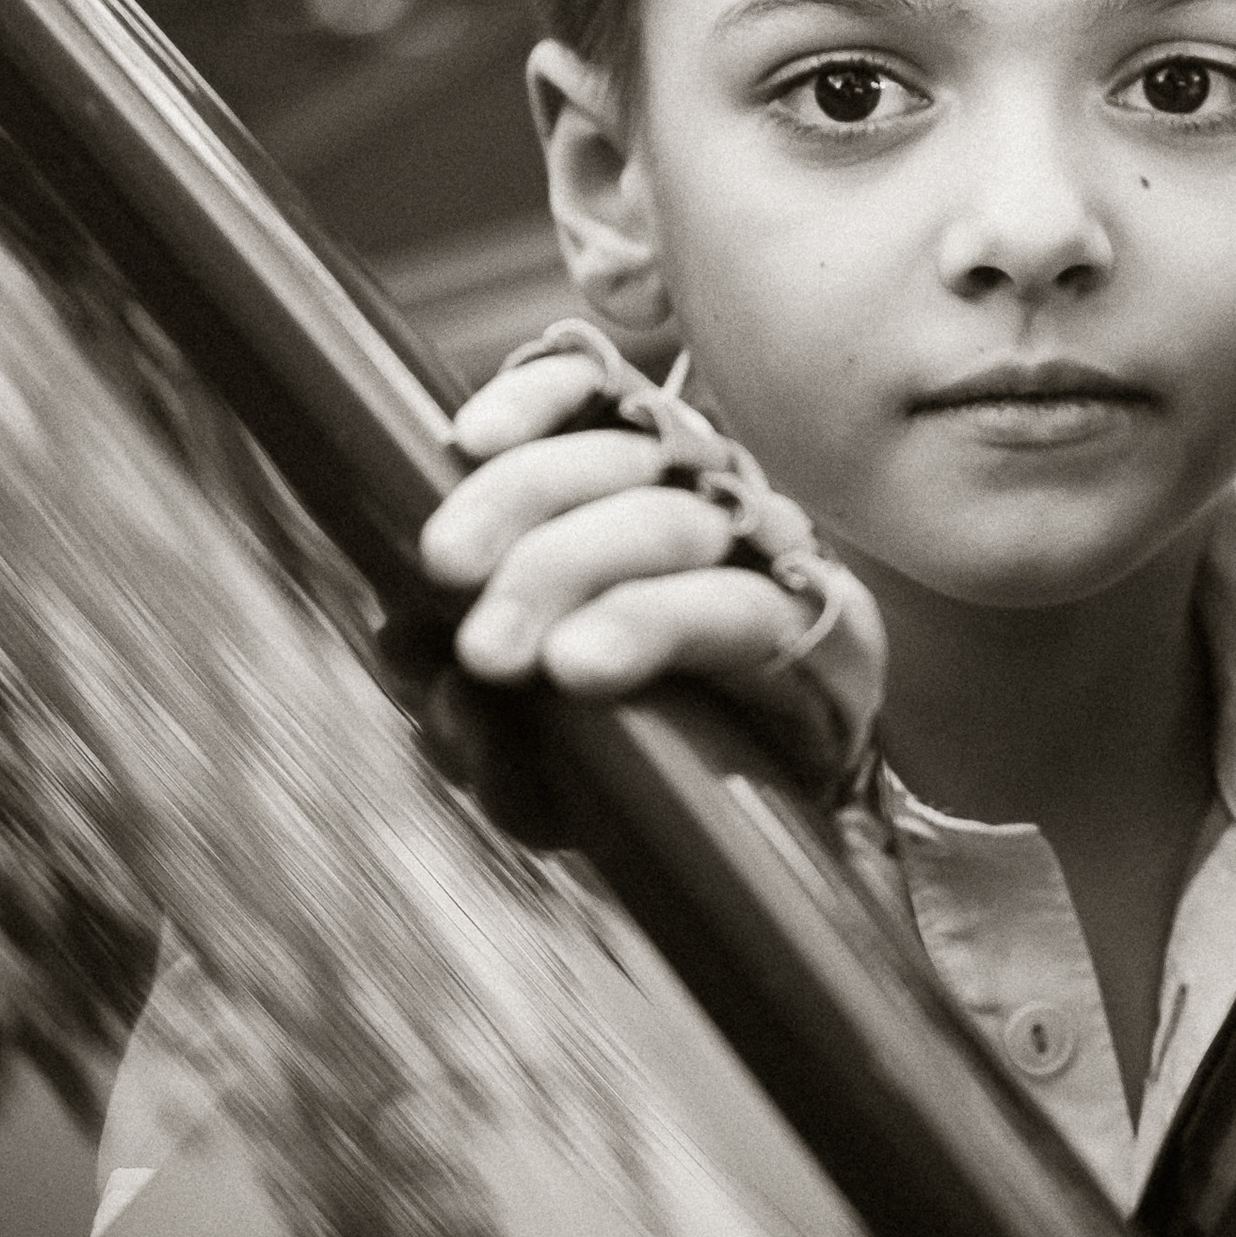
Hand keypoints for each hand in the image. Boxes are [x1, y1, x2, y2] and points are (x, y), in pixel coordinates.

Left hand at [417, 341, 885, 781]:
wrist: (778, 842)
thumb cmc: (643, 757)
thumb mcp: (531, 731)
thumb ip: (468, 688)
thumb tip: (404, 647)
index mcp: (650, 484)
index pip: (601, 394)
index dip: (537, 399)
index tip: (464, 440)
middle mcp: (716, 498)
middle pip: (625, 453)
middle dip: (525, 499)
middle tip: (446, 569)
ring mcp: (777, 560)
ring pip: (674, 524)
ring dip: (580, 569)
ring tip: (514, 645)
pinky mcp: (831, 635)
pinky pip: (744, 612)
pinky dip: (659, 624)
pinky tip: (590, 659)